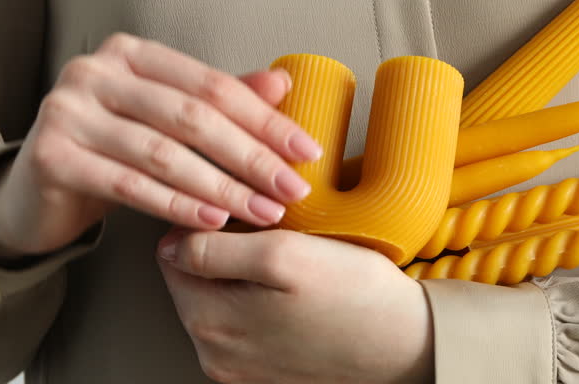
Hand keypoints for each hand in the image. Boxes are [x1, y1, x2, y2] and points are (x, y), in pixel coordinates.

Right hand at [0, 33, 321, 259]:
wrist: (37, 191)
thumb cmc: (114, 150)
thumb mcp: (168, 120)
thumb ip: (218, 101)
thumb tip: (282, 83)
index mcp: (132, 53)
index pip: (213, 86)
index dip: (266, 120)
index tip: (307, 152)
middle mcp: (95, 72)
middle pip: (192, 117)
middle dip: (251, 157)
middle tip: (292, 190)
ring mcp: (67, 111)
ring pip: (163, 153)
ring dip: (222, 187)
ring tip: (262, 212)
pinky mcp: (51, 156)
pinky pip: (127, 184)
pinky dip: (176, 205)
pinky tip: (213, 221)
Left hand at [157, 229, 433, 383]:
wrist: (408, 343)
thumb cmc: (355, 296)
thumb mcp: (283, 254)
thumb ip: (215, 249)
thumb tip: (169, 243)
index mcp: (209, 324)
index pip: (173, 253)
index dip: (208, 220)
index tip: (247, 210)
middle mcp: (215, 353)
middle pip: (194, 278)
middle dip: (226, 248)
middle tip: (276, 233)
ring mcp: (239, 366)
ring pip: (220, 298)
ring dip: (245, 273)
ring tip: (291, 262)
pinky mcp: (265, 369)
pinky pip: (246, 322)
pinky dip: (262, 298)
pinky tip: (296, 290)